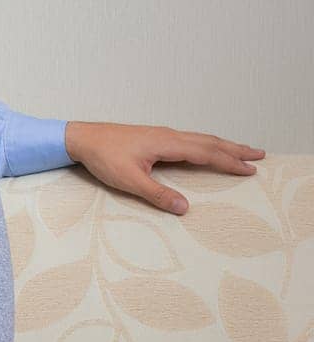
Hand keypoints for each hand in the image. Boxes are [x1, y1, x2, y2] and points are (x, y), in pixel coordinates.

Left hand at [64, 121, 263, 215]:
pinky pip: (189, 139)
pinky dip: (206, 144)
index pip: (207, 153)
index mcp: (167, 143)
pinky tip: (206, 148)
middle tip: (259, 155)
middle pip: (210, 142)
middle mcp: (169, 135)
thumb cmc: (103, 157)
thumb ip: (158, 194)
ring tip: (241, 151)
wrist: (82, 138)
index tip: (251, 168)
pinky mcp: (154, 137)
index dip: (229, 161)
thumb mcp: (129, 181)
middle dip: (235, 150)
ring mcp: (162, 134)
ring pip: (200, 138)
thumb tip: (185, 207)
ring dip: (223, 145)